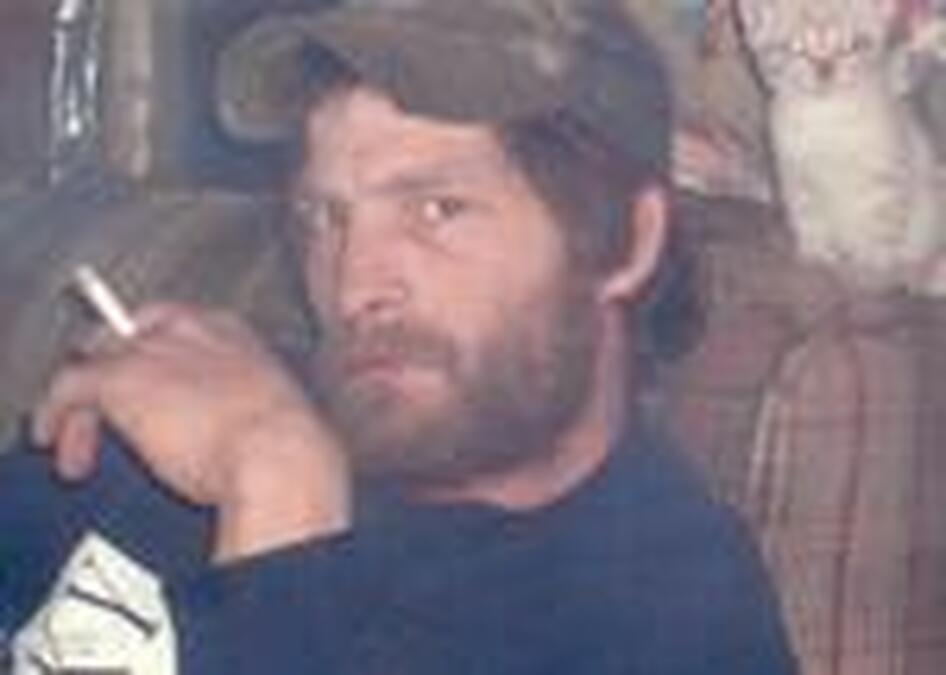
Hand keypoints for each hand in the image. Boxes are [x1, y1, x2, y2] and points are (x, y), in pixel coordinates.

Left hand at [32, 303, 350, 560]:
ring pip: (96, 362)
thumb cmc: (286, 448)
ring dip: (85, 407)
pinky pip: (69, 387)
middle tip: (106, 416)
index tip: (148, 388)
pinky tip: (60, 442)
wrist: (279, 457)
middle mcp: (190, 328)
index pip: (172, 324)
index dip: (151, 355)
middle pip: (127, 336)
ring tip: (84, 448)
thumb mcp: (267, 413)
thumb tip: (227, 428)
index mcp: (232, 332)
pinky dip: (59, 415)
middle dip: (113, 374)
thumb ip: (238, 404)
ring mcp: (153, 348)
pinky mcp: (122, 377)